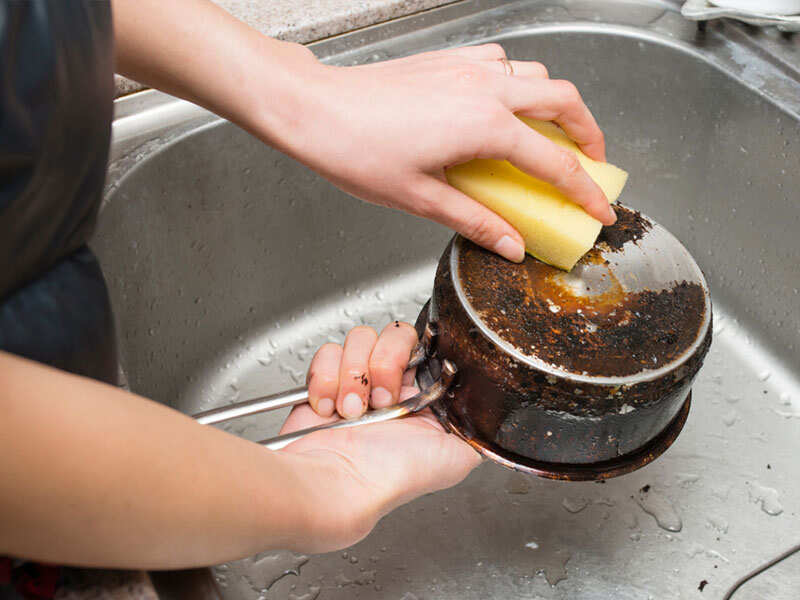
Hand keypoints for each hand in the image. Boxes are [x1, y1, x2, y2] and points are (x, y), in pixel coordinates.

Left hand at [270, 43, 614, 261]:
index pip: (555, 163)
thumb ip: (474, 221)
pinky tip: (504, 106)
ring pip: (536, 74)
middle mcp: (485, 88)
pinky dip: (518, 82)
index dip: (584, 191)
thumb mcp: (421, 198)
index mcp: (485, 127)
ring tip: (554, 134)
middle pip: (564, 101)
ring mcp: (467, 68)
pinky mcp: (448, 60)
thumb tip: (510, 245)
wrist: (316, 108)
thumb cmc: (356, 151)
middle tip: (593, 163)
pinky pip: (502, 62)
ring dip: (556, 103)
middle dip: (589, 132)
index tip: (600, 210)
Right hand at [276, 323, 480, 551]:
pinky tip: (328, 409)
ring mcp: (356, 382)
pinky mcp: (324, 383)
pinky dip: (326, 379)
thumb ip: (477, 429)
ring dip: (353, 374)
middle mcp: (391, 386)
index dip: (415, 355)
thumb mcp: (457, 458)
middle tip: (381, 400)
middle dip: (385, 363)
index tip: (408, 378)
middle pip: (394, 335)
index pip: (426, 347)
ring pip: (359, 339)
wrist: (341, 486)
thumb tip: (488, 414)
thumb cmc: (393, 477)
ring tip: (351, 411)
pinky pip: (327, 353)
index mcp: (422, 397)